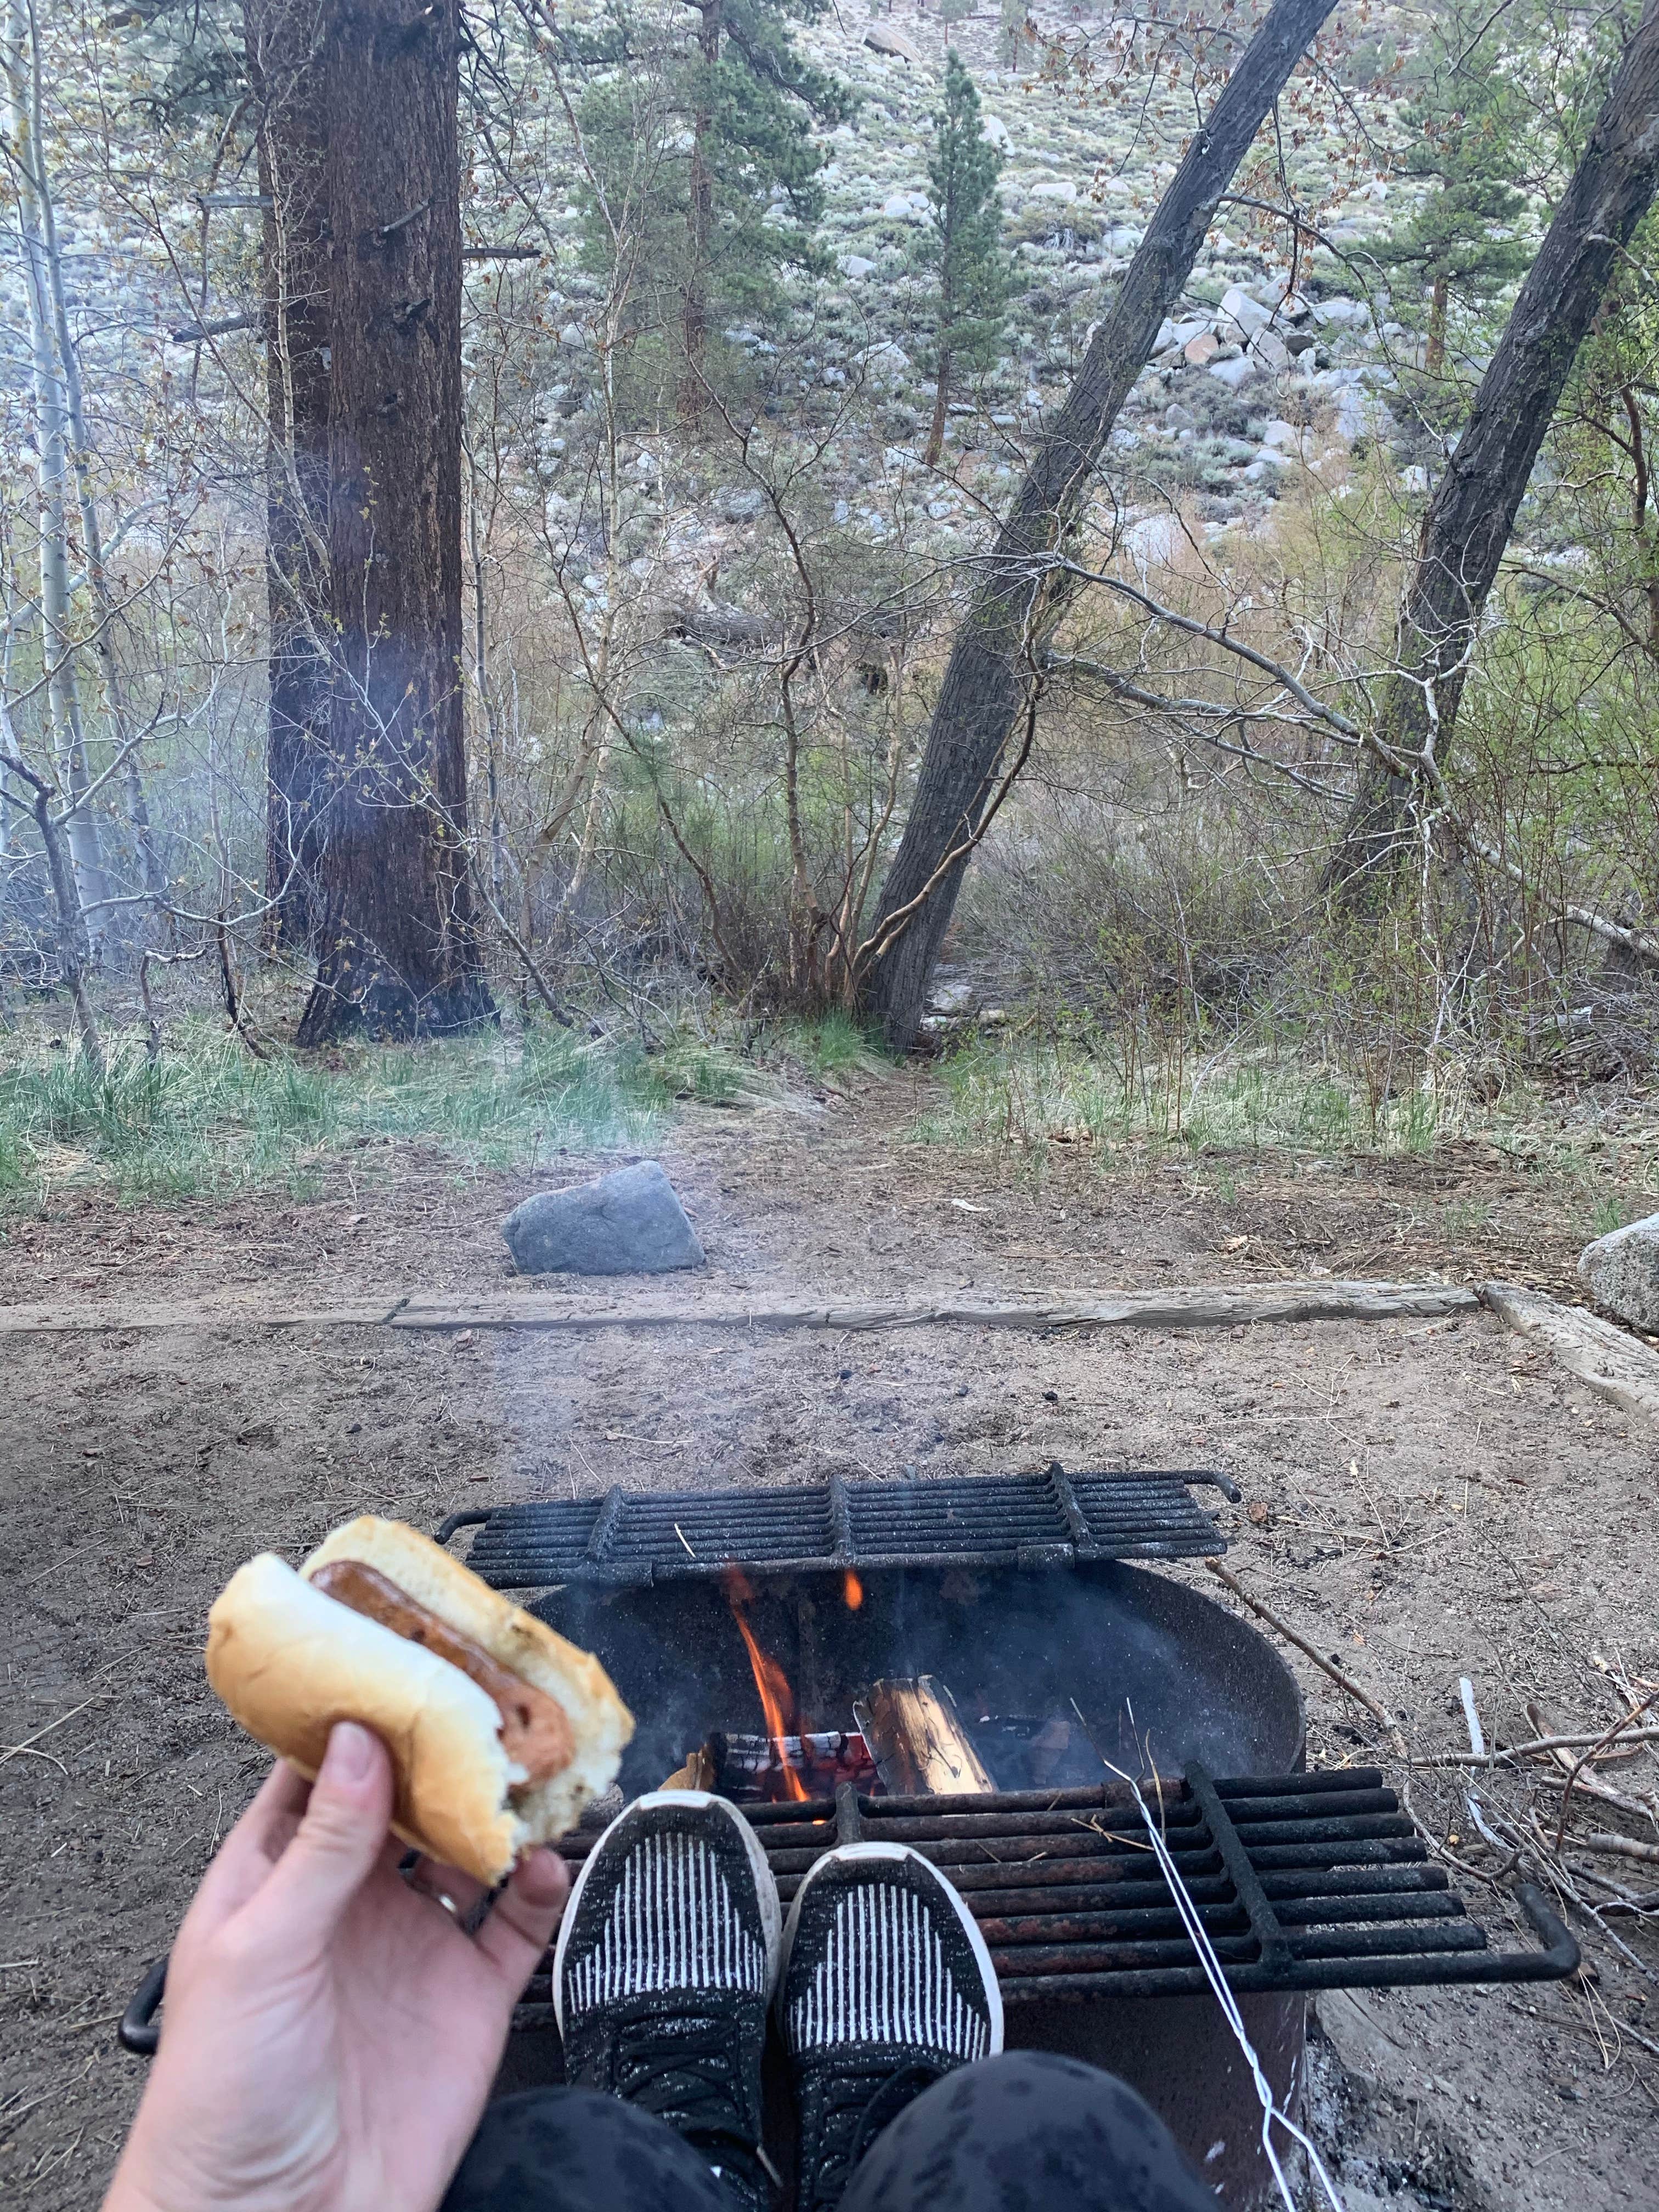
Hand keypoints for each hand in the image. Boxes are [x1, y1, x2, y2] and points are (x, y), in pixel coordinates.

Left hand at [105, 1721, 568, 2211]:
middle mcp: (352, 1903)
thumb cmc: (222, 2100)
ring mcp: (414, 1946)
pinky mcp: (468, 1998)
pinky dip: (545, 1884)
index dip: (361, 1713)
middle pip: (410, 1797)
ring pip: (471, 1849)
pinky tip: (550, 1858)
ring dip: (503, 1807)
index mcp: (280, 1879)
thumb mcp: (259, 1952)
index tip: (405, 1657)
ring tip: (536, 1765)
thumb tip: (360, 1739)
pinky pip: (521, 1924)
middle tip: (492, 1695)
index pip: (323, 1771)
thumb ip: (320, 1849)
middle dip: (451, 1748)